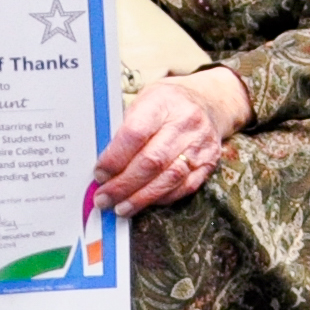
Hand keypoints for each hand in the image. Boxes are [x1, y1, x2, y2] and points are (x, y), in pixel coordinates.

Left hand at [92, 67, 249, 214]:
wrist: (209, 101)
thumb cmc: (166, 104)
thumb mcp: (142, 102)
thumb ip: (122, 129)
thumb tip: (101, 165)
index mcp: (163, 103)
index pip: (135, 134)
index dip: (114, 159)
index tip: (99, 175)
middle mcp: (186, 123)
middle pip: (152, 161)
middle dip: (123, 185)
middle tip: (104, 198)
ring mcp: (201, 143)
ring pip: (169, 178)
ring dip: (142, 197)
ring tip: (121, 207)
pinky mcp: (211, 161)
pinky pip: (186, 186)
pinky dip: (163, 197)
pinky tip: (146, 202)